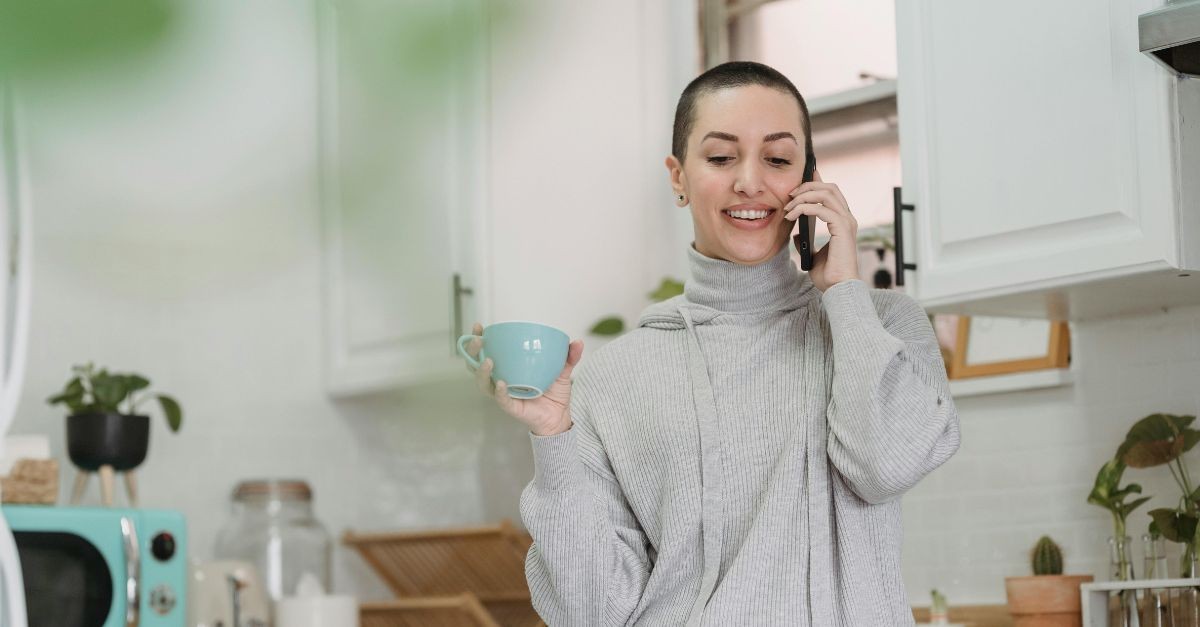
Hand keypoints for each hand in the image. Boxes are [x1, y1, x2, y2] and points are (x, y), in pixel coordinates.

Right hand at [463, 321, 584, 435]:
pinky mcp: (511, 407)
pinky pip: (501, 399)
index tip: (478, 326)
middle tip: (479, 339)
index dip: (478, 339)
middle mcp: (500, 379)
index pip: (487, 351)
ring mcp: (503, 394)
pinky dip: (500, 391)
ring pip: (483, 383)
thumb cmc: (555, 392)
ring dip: (481, 371)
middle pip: (476, 365)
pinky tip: (502, 383)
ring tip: (488, 361)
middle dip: (472, 351)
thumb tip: (577, 341)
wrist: (560, 416)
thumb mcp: (563, 370)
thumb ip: (569, 356)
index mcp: (508, 367)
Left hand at [783, 168, 859, 290]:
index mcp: (842, 222)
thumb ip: (806, 241)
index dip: (818, 181)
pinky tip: (792, 216)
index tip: (804, 175)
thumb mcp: (812, 255)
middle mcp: (847, 219)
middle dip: (808, 186)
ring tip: (789, 207)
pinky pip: (822, 209)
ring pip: (826, 194)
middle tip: (790, 195)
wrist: (838, 289)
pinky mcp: (842, 229)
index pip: (832, 193)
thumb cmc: (829, 275)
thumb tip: (796, 233)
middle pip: (829, 188)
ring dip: (804, 196)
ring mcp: (846, 223)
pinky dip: (804, 208)